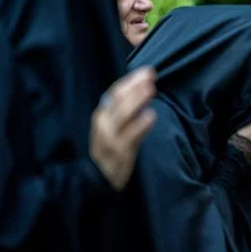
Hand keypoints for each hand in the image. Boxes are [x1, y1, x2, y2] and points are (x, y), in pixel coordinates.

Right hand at [90, 67, 155, 190]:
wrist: (99, 180)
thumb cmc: (113, 148)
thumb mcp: (115, 126)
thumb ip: (125, 108)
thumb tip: (145, 86)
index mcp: (103, 115)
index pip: (115, 92)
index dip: (131, 80)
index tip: (148, 71)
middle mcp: (103, 125)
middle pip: (118, 101)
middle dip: (135, 87)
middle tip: (151, 77)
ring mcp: (109, 140)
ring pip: (122, 116)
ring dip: (136, 101)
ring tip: (151, 90)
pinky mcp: (118, 154)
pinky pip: (129, 138)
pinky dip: (140, 125)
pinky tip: (151, 116)